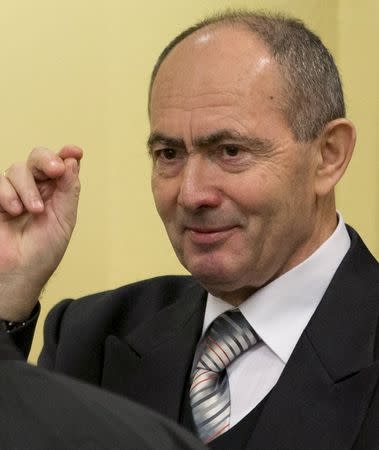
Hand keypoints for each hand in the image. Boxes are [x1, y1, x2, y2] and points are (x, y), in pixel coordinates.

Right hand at [0, 145, 82, 320]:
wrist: (19, 273)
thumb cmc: (43, 252)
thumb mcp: (64, 220)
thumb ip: (68, 190)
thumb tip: (72, 161)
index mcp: (56, 193)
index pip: (61, 166)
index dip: (67, 155)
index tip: (74, 152)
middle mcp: (35, 189)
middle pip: (39, 158)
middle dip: (47, 160)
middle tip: (55, 170)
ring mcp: (13, 193)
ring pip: (17, 169)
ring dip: (27, 188)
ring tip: (34, 211)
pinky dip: (8, 194)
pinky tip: (14, 211)